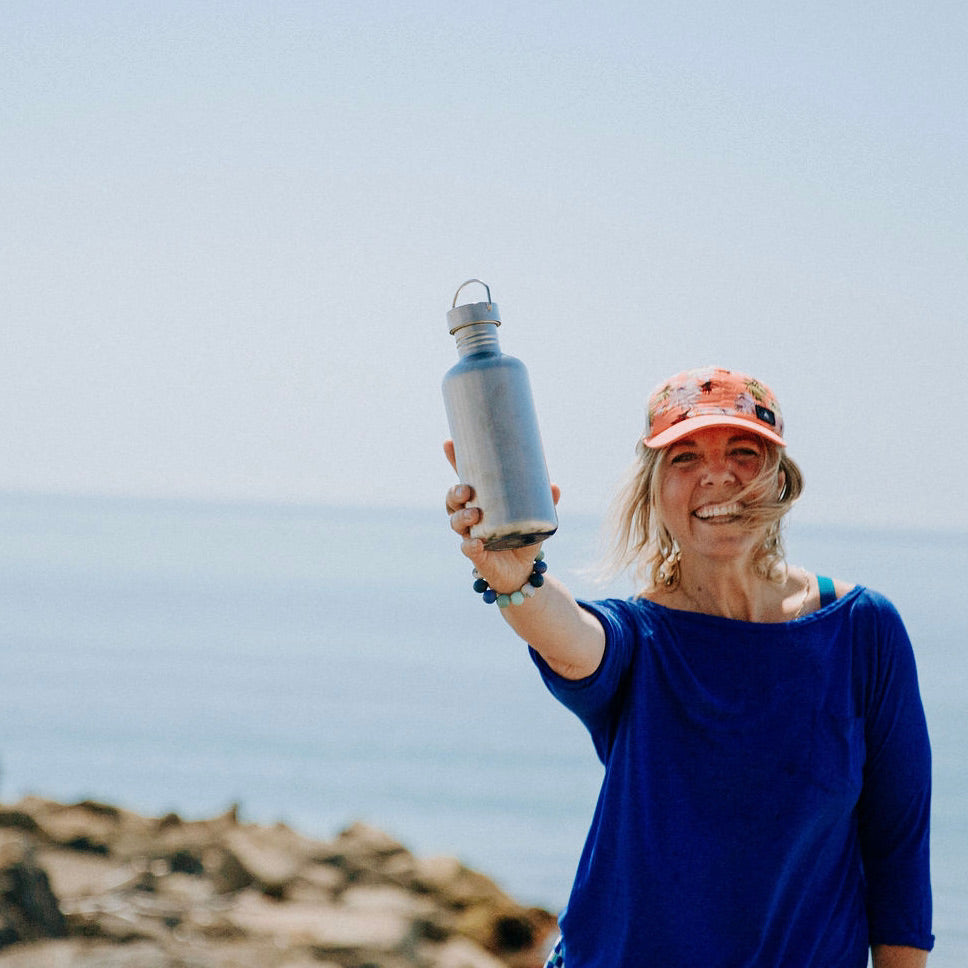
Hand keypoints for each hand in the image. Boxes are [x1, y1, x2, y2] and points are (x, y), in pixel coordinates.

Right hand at [444, 440, 559, 593]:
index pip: (463, 478)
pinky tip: (475, 542)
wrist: (522, 572)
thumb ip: (544, 502)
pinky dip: (469, 545)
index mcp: (480, 501)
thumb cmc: (523, 538)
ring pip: (456, 522)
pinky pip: (467, 549)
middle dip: (454, 492)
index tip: (448, 443)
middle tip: (466, 489)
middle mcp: (470, 517)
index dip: (454, 461)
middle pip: (452, 500)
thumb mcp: (535, 517)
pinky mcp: (477, 556)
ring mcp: (470, 536)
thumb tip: (554, 486)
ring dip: (461, 516)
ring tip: (475, 514)